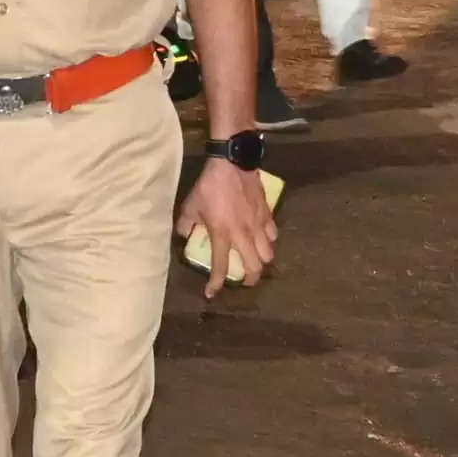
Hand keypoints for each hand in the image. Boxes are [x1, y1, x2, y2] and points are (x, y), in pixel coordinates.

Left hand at [176, 160, 275, 297]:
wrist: (232, 163)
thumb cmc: (209, 186)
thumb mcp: (190, 206)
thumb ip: (185, 224)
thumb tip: (184, 236)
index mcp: (222, 235)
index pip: (220, 267)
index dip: (216, 284)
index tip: (211, 293)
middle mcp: (243, 235)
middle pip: (255, 268)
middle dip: (249, 279)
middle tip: (242, 281)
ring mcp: (258, 225)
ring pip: (268, 254)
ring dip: (261, 261)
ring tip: (254, 261)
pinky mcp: (267, 214)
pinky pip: (272, 234)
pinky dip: (268, 240)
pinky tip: (261, 237)